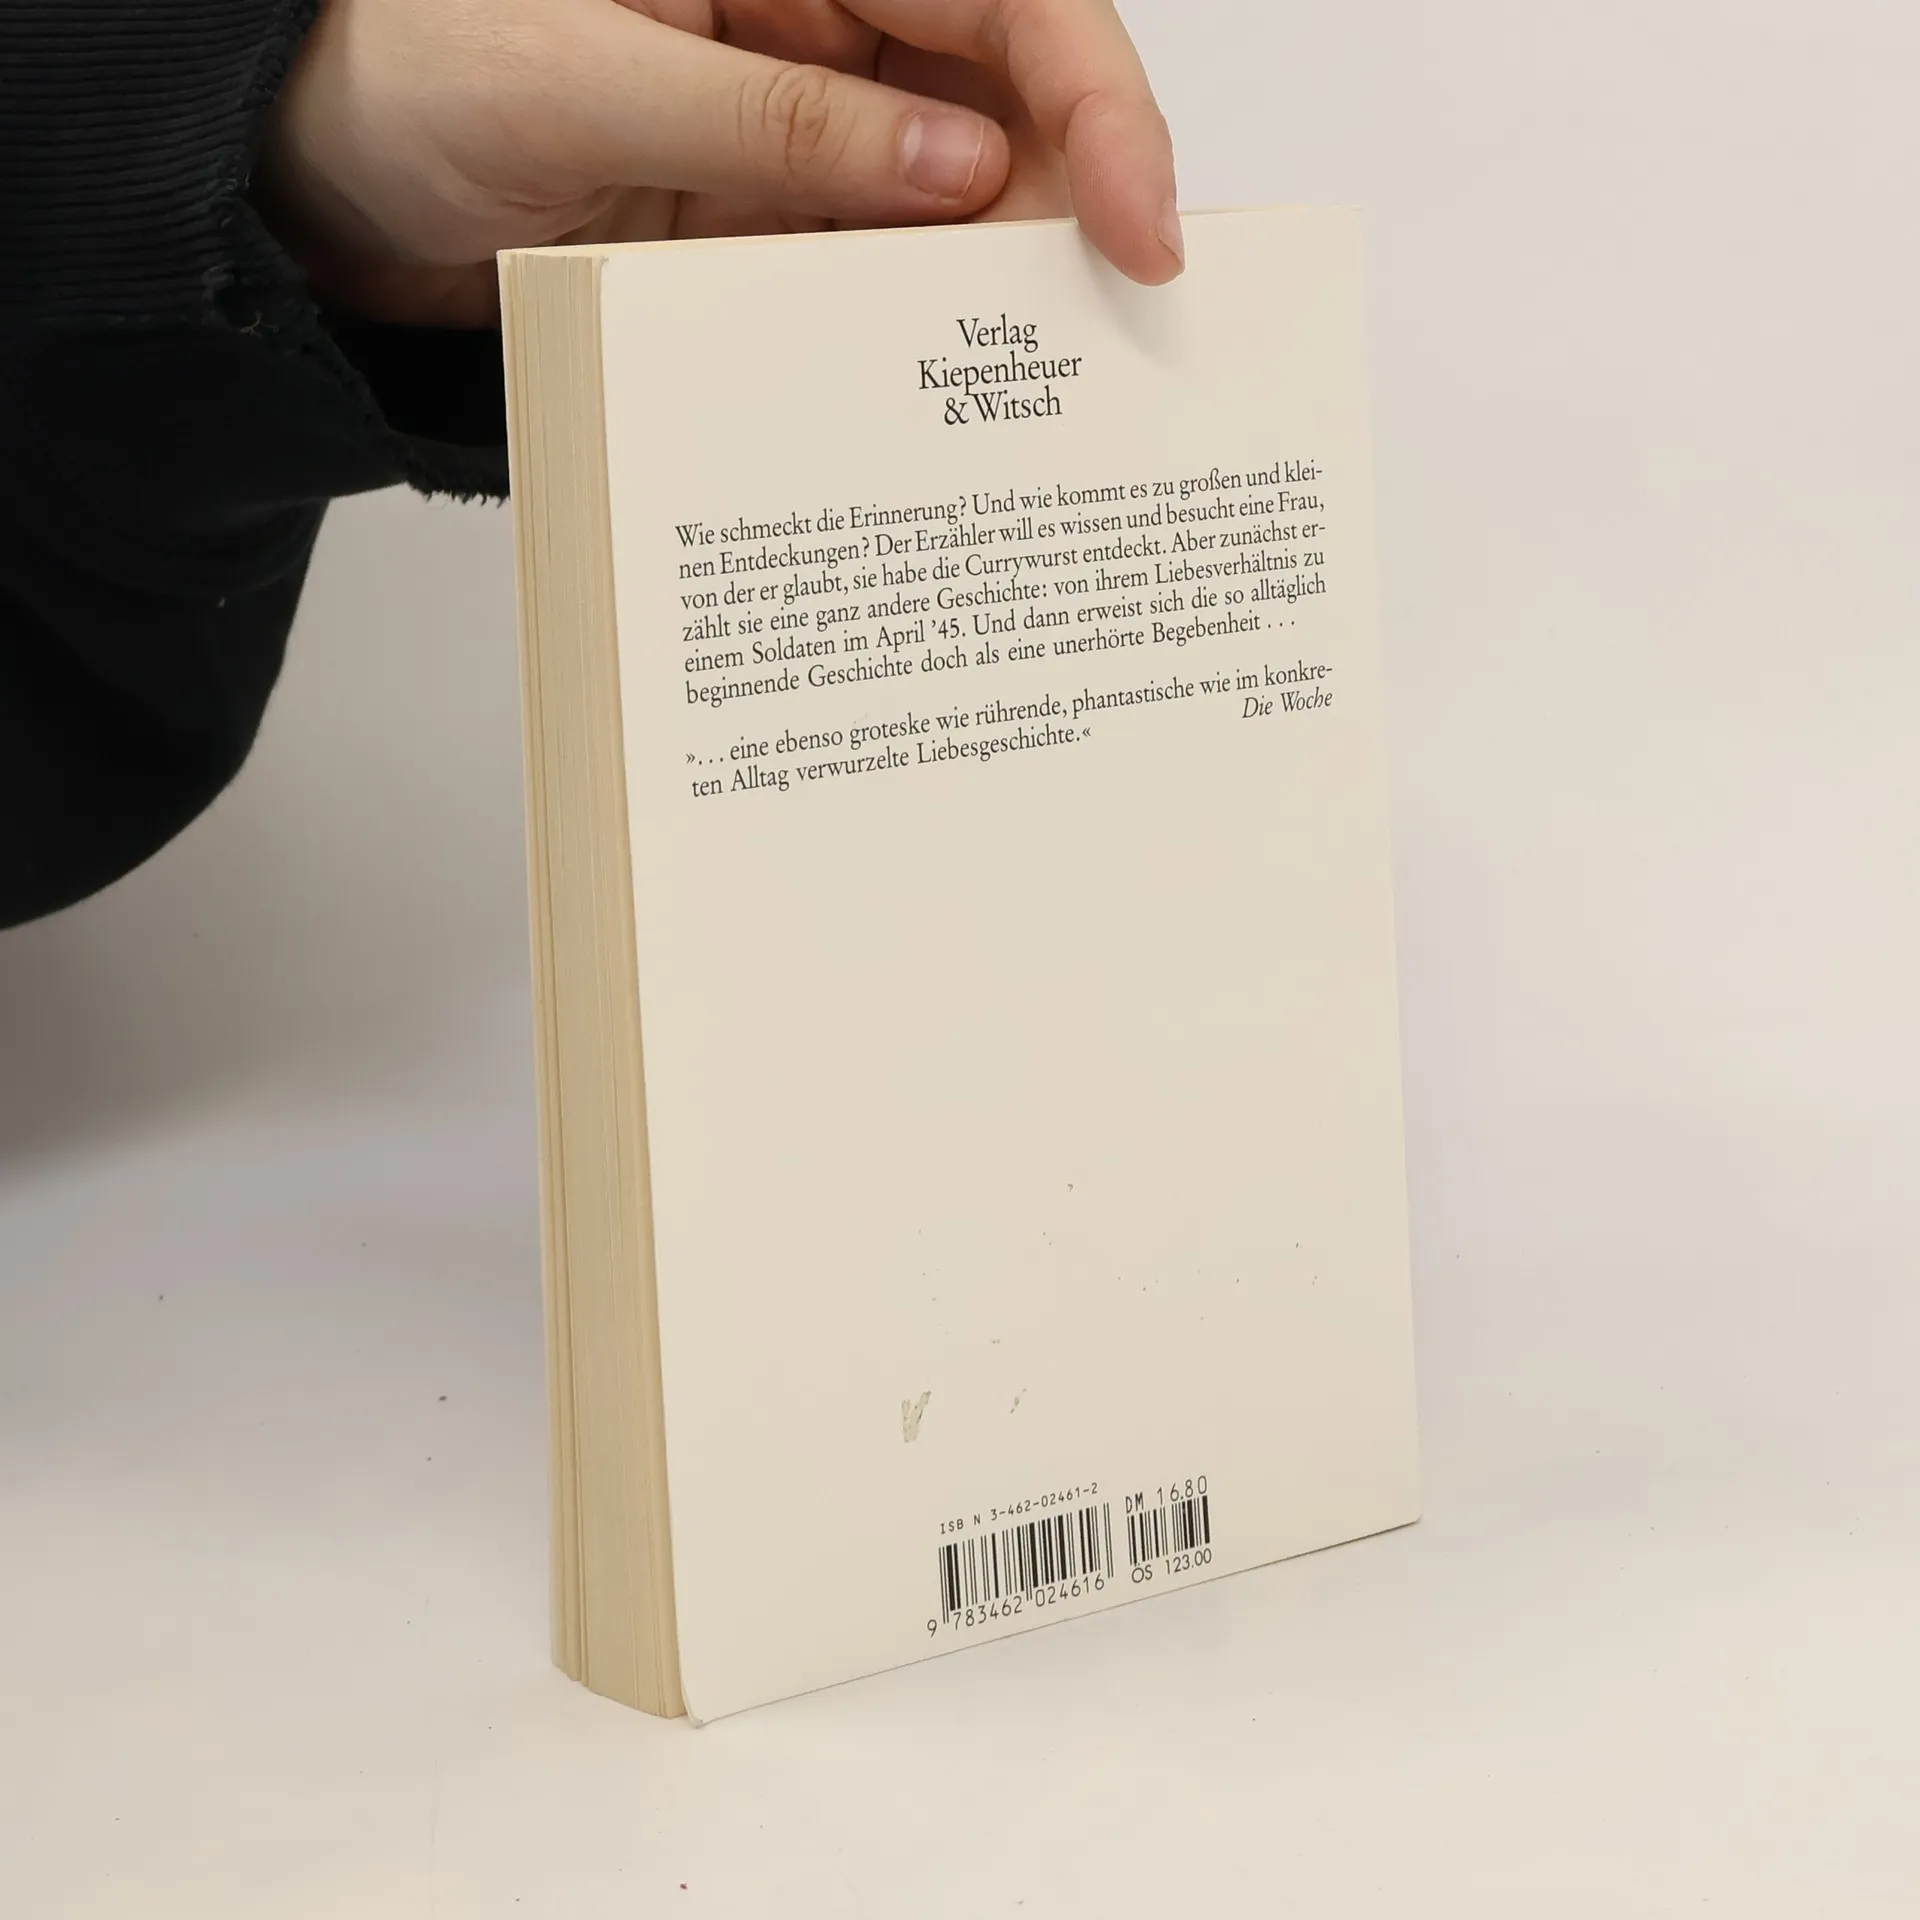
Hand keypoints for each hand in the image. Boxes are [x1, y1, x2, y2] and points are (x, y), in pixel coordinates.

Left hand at [255, 0, 1181, 327]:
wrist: (311, 185)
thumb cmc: (400, 78)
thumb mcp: (582, 86)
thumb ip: (778, 126)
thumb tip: (960, 169)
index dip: (1092, 97)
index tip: (1137, 218)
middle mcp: (813, 26)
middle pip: (1007, 101)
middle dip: (1065, 210)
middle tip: (1095, 334)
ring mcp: (797, 134)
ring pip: (953, 203)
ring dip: (991, 290)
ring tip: (1022, 385)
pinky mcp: (768, 224)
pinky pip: (870, 275)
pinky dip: (904, 334)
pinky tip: (924, 390)